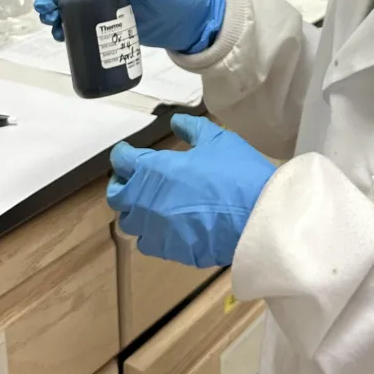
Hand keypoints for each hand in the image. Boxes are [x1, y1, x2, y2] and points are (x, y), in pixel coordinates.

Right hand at [35, 0, 224, 52]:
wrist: (197, 21)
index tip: (50, 1)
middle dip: (56, 5)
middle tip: (48, 21)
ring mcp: (113, 7)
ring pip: (79, 11)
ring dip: (63, 21)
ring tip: (57, 34)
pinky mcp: (118, 26)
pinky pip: (92, 28)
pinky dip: (78, 34)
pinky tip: (70, 43)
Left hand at [107, 114, 274, 267]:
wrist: (257, 219)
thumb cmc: (235, 174)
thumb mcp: (217, 140)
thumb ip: (191, 129)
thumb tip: (175, 122)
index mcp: (152, 170)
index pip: (121, 160)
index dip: (124, 154)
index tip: (129, 153)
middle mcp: (145, 202)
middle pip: (117, 195)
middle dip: (122, 185)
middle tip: (134, 179)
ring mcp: (155, 230)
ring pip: (130, 223)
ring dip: (136, 212)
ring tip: (151, 205)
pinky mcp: (170, 251)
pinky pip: (150, 243)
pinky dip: (154, 234)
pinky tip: (168, 227)